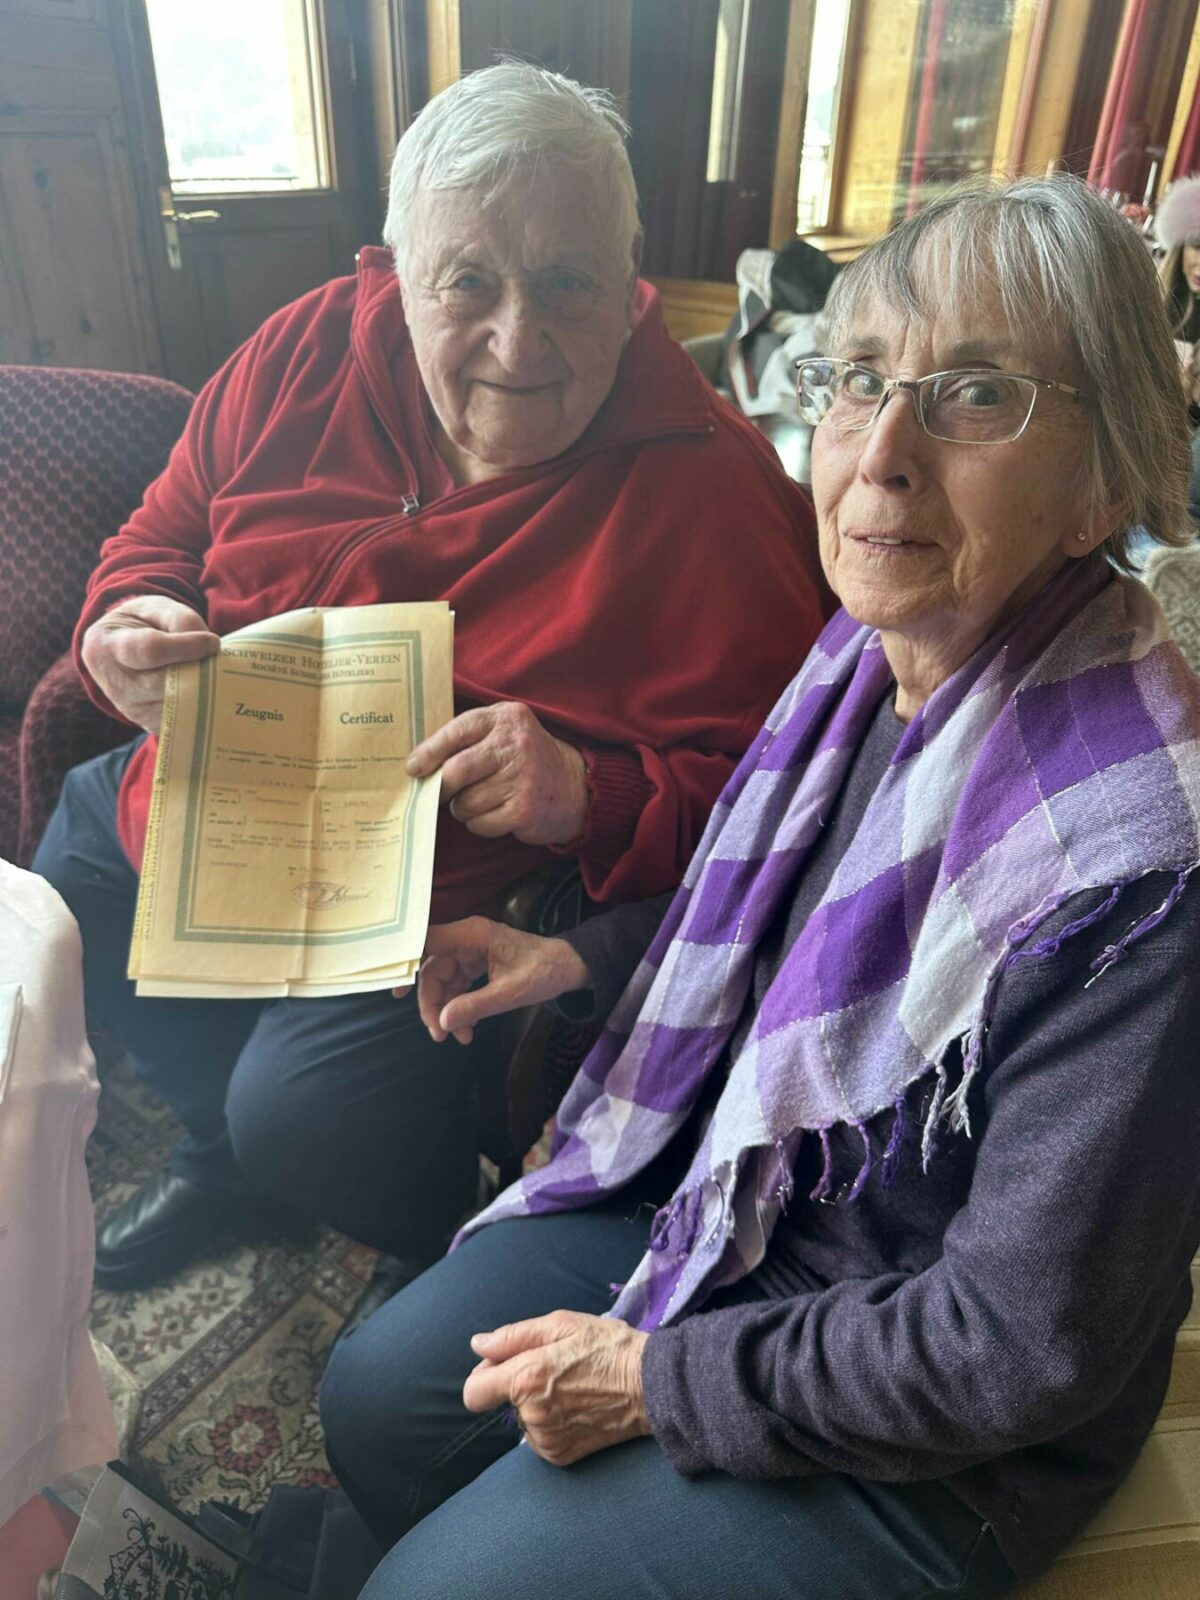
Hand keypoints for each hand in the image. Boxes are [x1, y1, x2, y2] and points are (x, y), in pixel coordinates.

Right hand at [81, 596, 218, 732]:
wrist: (121, 649)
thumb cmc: (141, 624)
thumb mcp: (156, 608)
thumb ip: (181, 620)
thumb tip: (208, 646)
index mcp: (106, 646)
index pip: (150, 650)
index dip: (186, 647)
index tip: (213, 642)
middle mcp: (115, 684)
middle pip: (165, 684)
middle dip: (198, 672)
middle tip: (218, 661)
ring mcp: (132, 710)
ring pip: (179, 705)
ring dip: (204, 690)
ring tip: (213, 673)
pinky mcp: (151, 724)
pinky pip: (184, 719)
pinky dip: (202, 705)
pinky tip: (208, 690)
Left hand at [406, 702, 588, 846]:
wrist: (573, 785)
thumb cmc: (524, 758)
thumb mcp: (503, 731)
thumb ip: (468, 738)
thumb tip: (420, 763)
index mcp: (505, 718)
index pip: (457, 731)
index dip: (429, 751)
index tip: (413, 767)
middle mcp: (516, 745)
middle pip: (457, 770)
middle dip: (441, 787)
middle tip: (439, 793)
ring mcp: (522, 778)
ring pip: (465, 802)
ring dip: (462, 808)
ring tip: (479, 801)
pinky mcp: (524, 810)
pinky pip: (480, 823)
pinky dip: (479, 823)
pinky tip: (495, 814)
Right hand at [414, 918, 588, 1043]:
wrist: (568, 968)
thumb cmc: (545, 971)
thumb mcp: (512, 992)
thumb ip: (476, 1005)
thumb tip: (443, 1021)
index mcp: (472, 934)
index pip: (427, 942)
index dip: (407, 962)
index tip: (397, 989)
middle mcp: (466, 939)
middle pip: (432, 969)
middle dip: (432, 1003)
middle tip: (438, 1034)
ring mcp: (470, 952)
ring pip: (442, 981)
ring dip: (445, 1010)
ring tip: (456, 1037)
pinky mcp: (475, 965)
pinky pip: (456, 986)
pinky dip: (458, 1008)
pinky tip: (466, 1029)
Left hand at [463, 1310, 650, 1466]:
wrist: (650, 1386)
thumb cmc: (607, 1347)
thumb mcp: (562, 1324)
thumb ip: (513, 1336)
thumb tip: (478, 1345)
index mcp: (526, 1379)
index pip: (474, 1392)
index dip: (485, 1375)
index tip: (506, 1364)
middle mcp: (532, 1415)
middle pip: (502, 1402)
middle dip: (518, 1384)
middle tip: (555, 1368)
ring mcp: (546, 1440)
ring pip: (523, 1419)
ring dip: (536, 1404)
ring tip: (572, 1387)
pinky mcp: (559, 1457)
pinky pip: (539, 1437)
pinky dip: (550, 1423)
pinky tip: (577, 1407)